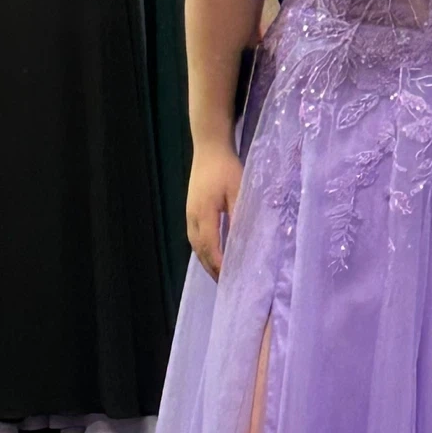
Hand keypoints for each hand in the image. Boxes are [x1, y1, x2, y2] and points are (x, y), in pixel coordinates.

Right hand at [186, 140, 242, 280]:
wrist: (209, 148)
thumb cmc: (226, 167)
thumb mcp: (239, 190)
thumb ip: (240, 214)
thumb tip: (242, 239)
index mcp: (204, 213)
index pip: (211, 246)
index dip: (219, 264)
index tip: (230, 278)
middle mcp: (193, 217)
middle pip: (200, 250)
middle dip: (212, 268)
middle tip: (225, 284)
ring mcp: (189, 214)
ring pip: (195, 245)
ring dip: (206, 261)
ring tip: (219, 275)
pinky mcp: (191, 211)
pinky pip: (195, 237)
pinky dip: (203, 251)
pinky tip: (212, 256)